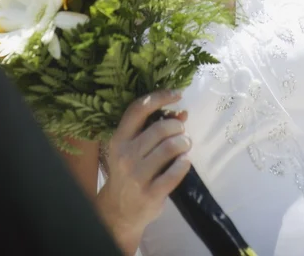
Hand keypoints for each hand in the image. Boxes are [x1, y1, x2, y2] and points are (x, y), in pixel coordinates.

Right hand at [97, 90, 190, 253]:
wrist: (119, 210)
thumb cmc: (129, 171)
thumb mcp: (133, 148)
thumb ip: (153, 129)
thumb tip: (183, 113)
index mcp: (119, 139)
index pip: (138, 109)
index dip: (159, 97)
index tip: (177, 93)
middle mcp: (125, 155)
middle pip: (159, 129)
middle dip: (177, 127)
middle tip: (182, 132)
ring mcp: (137, 175)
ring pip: (169, 148)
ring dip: (184, 143)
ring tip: (185, 145)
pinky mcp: (150, 193)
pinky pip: (175, 172)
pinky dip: (184, 163)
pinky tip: (185, 161)